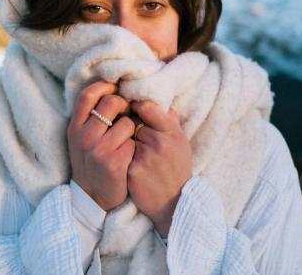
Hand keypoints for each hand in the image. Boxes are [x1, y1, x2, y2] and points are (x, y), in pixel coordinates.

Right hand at [67, 81, 135, 210]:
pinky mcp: (114, 163)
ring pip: (126, 122)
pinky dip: (135, 146)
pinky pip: (133, 142)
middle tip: (127, 114)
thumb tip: (112, 90)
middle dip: (124, 105)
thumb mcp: (82, 139)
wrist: (93, 198)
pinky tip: (129, 156)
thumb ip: (90, 118)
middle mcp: (83, 137)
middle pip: (111, 103)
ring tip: (126, 140)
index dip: (104, 86)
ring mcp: (98, 150)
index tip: (116, 88)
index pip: (87, 95)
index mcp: (74, 128)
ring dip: (132, 129)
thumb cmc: (92, 163)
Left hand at [127, 100, 191, 236]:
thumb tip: (157, 99)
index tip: (133, 111)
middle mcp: (160, 142)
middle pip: (132, 121)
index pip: (147, 106)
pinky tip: (128, 163)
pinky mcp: (133, 170)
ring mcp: (145, 156)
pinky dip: (121, 156)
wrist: (173, 202)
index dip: (136, 107)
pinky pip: (120, 153)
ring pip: (124, 137)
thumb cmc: (176, 168)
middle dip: (129, 127)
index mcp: (172, 131)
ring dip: (124, 141)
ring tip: (132, 151)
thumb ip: (169, 119)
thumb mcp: (180, 141)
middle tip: (133, 135)